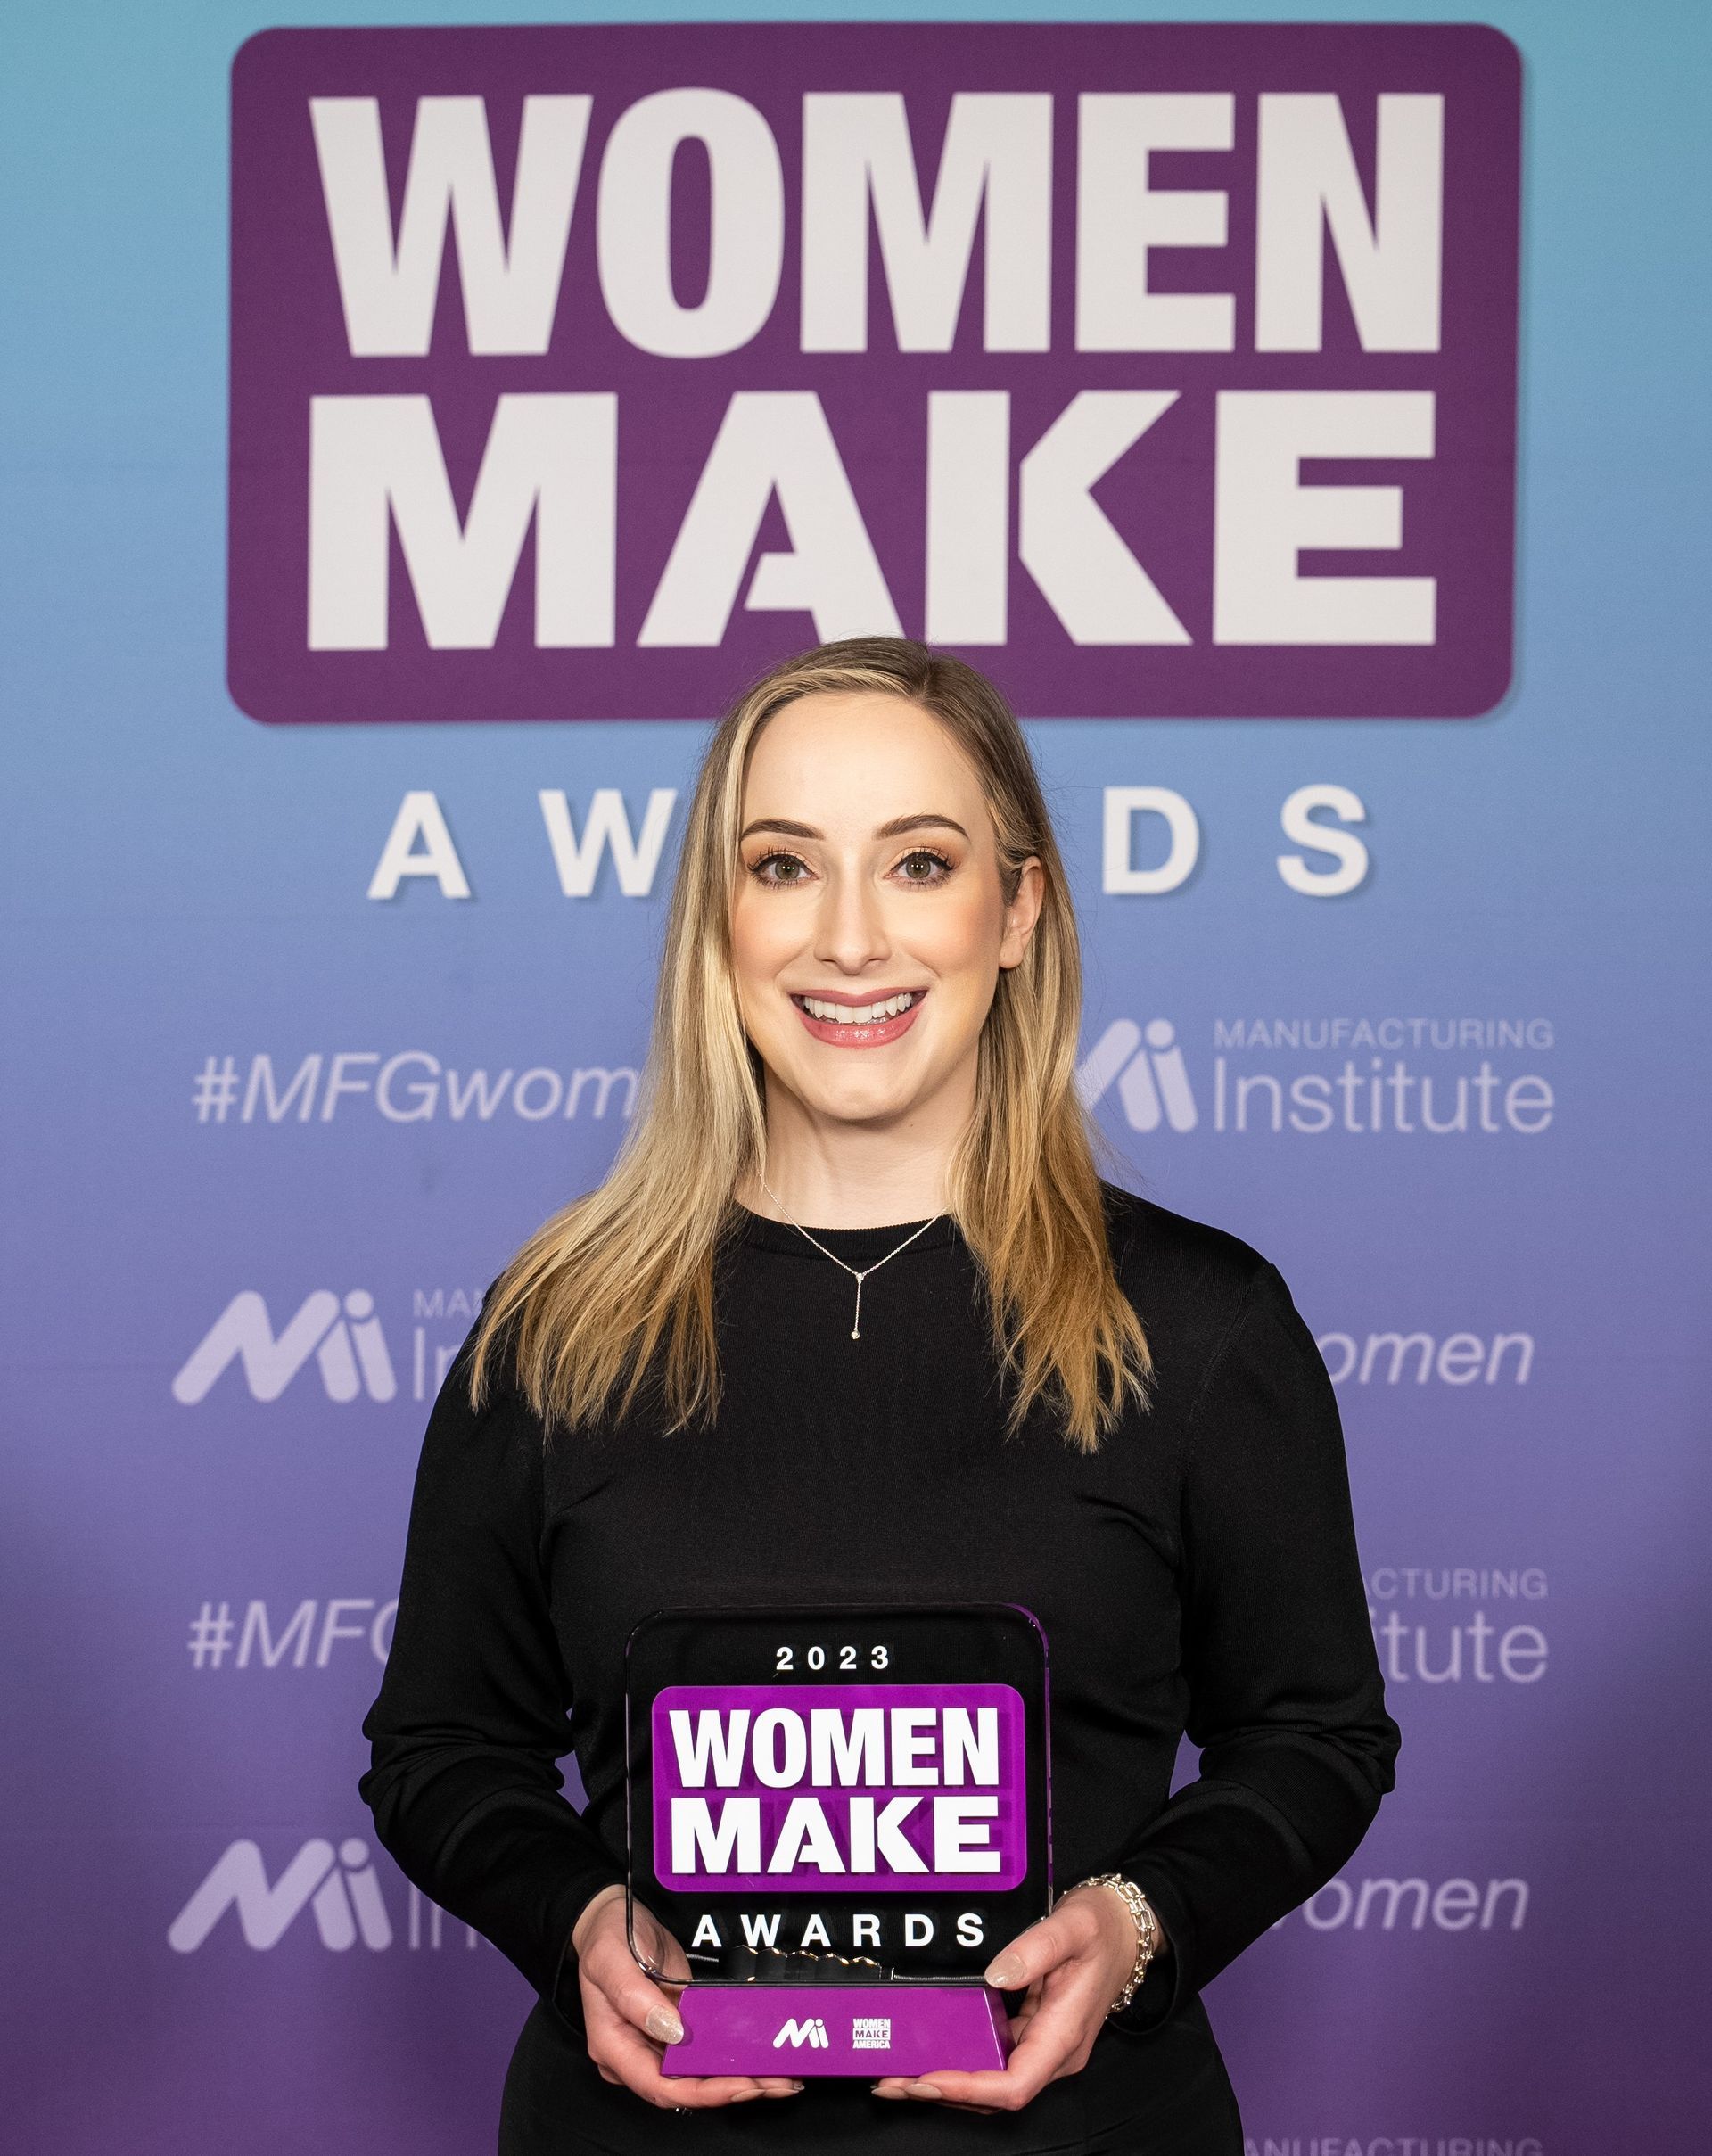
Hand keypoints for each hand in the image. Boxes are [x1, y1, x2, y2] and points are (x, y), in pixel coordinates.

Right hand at [570, 1885, 804, 2110]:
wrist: (613, 1917)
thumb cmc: (606, 1935)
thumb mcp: (610, 1958)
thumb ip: (635, 1996)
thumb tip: (673, 2032)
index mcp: (614, 2047)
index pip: (660, 2087)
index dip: (703, 2093)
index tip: (742, 2084)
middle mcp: (637, 2054)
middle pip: (686, 2088)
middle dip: (734, 2088)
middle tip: (778, 2082)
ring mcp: (658, 2043)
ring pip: (700, 2074)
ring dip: (741, 2076)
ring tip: (782, 2075)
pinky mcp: (678, 2027)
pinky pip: (706, 2050)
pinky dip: (734, 2054)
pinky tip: (762, 2053)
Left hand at [872, 1882, 1153, 2113]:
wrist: (1125, 1930)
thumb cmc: (1102, 1929)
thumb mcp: (1072, 1927)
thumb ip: (1034, 1949)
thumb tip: (995, 1975)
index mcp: (1064, 2036)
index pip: (1014, 2084)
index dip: (969, 2089)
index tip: (928, 2080)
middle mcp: (1053, 2052)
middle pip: (995, 2095)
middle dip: (942, 2093)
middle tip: (892, 2081)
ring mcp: (1042, 2046)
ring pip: (991, 2083)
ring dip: (945, 2085)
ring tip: (898, 2075)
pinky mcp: (1032, 2034)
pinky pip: (993, 2061)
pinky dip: (959, 2063)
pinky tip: (930, 2052)